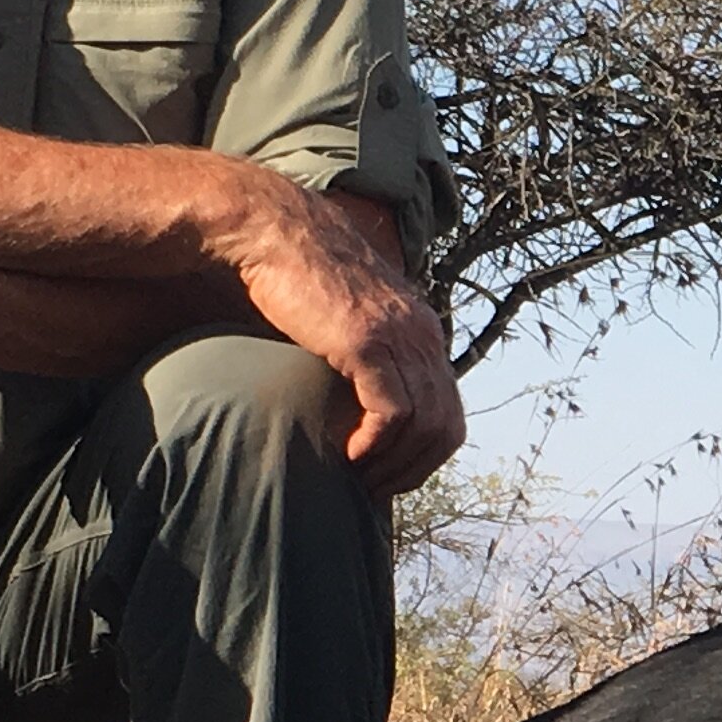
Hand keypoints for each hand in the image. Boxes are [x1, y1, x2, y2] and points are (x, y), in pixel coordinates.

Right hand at [207, 170, 466, 496]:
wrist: (271, 231)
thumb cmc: (295, 277)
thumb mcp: (345, 320)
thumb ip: (365, 354)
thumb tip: (356, 401)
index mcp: (422, 331)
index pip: (449, 411)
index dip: (424, 453)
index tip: (388, 473)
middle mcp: (422, 335)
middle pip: (447, 427)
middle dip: (415, 470)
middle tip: (374, 490)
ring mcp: (399, 338)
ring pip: (425, 427)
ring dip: (393, 465)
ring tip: (357, 478)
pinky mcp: (368, 342)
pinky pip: (393, 414)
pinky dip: (375, 446)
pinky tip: (347, 454)